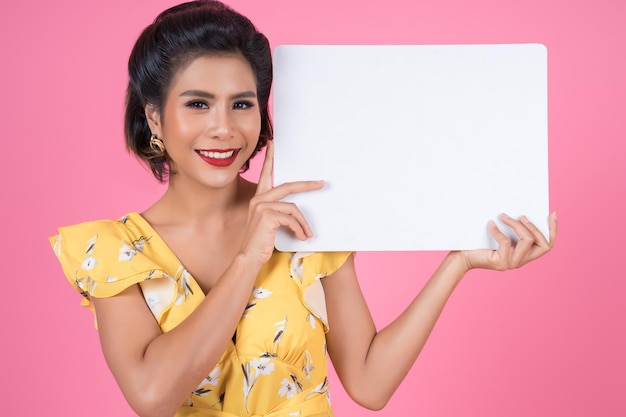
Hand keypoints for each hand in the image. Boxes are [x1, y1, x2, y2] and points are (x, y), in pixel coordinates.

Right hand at [239, 140, 323, 264]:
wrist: (249, 257)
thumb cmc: (260, 243)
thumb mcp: (271, 224)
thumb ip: (280, 213)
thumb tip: (296, 210)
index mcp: (259, 198)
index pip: (266, 173)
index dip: (270, 158)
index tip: (273, 144)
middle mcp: (259, 199)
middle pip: (288, 186)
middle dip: (307, 184)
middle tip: (321, 183)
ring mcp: (262, 206)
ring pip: (293, 208)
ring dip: (303, 223)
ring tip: (307, 234)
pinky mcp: (268, 215)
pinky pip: (292, 218)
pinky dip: (300, 228)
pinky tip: (301, 237)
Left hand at [458, 212, 557, 271]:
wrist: (463, 257)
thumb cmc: (480, 243)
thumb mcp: (501, 233)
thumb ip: (513, 227)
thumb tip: (521, 210)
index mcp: (525, 254)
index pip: (547, 245)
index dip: (553, 230)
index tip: (552, 213)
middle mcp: (522, 261)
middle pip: (544, 245)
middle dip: (534, 227)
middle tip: (521, 216)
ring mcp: (513, 263)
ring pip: (527, 241)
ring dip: (517, 226)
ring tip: (503, 216)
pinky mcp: (502, 263)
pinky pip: (506, 242)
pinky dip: (498, 231)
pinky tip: (490, 224)